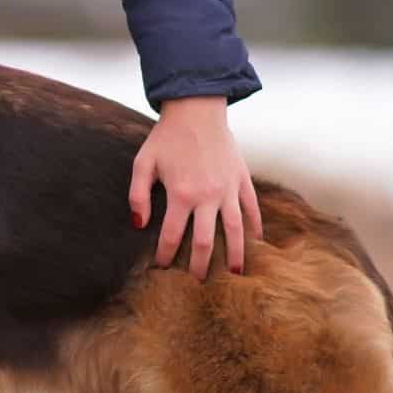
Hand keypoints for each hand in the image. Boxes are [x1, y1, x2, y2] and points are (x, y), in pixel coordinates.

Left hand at [128, 96, 261, 279]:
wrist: (196, 109)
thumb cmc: (166, 137)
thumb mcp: (143, 163)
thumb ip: (138, 195)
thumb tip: (137, 225)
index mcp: (181, 194)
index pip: (172, 235)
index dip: (166, 255)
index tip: (162, 267)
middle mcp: (207, 196)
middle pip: (206, 241)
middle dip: (201, 265)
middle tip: (198, 283)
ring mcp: (228, 189)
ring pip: (234, 229)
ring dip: (235, 254)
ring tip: (235, 274)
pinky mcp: (242, 179)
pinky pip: (251, 207)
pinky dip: (254, 225)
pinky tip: (255, 241)